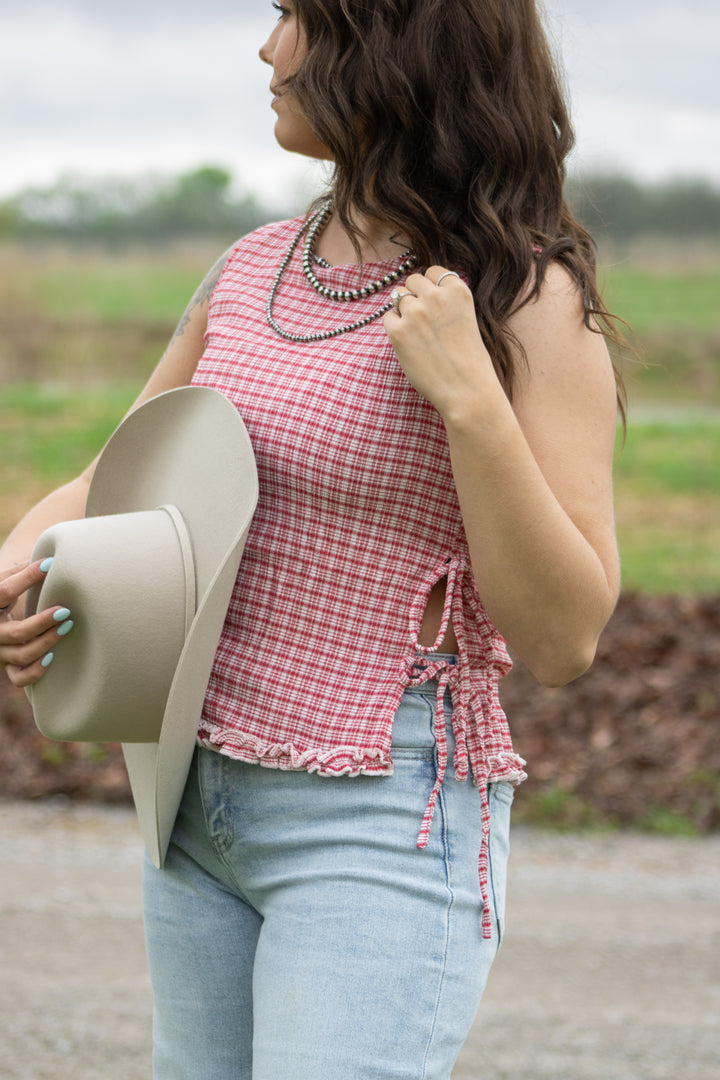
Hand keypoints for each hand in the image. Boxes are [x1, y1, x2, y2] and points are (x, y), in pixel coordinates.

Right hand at [0, 560, 73, 688]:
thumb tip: (48, 560)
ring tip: (67, 627)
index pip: (4, 592)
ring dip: (47, 643)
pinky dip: (36, 671)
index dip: (26, 578)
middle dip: (42, 622)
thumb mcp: (2, 580)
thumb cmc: (1, 593)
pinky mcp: (6, 666)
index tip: (49, 565)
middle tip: (65, 610)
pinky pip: (19, 678)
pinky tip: (52, 657)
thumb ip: (19, 572)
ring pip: (22, 655)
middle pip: (16, 632)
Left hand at [382, 266, 495, 417]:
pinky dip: (394, 328)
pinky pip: (388, 318)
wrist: (466, 389)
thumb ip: (446, 301)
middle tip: (422, 320)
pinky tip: (409, 344)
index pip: (433, 271)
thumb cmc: (468, 359)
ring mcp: (416, 312)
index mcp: (457, 290)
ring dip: (403, 311)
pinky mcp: (399, 332)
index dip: (429, 286)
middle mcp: (436, 296)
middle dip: (414, 295)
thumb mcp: (465, 318)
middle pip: (412, 281)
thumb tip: (418, 292)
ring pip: (397, 296)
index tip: (432, 303)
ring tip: (417, 334)